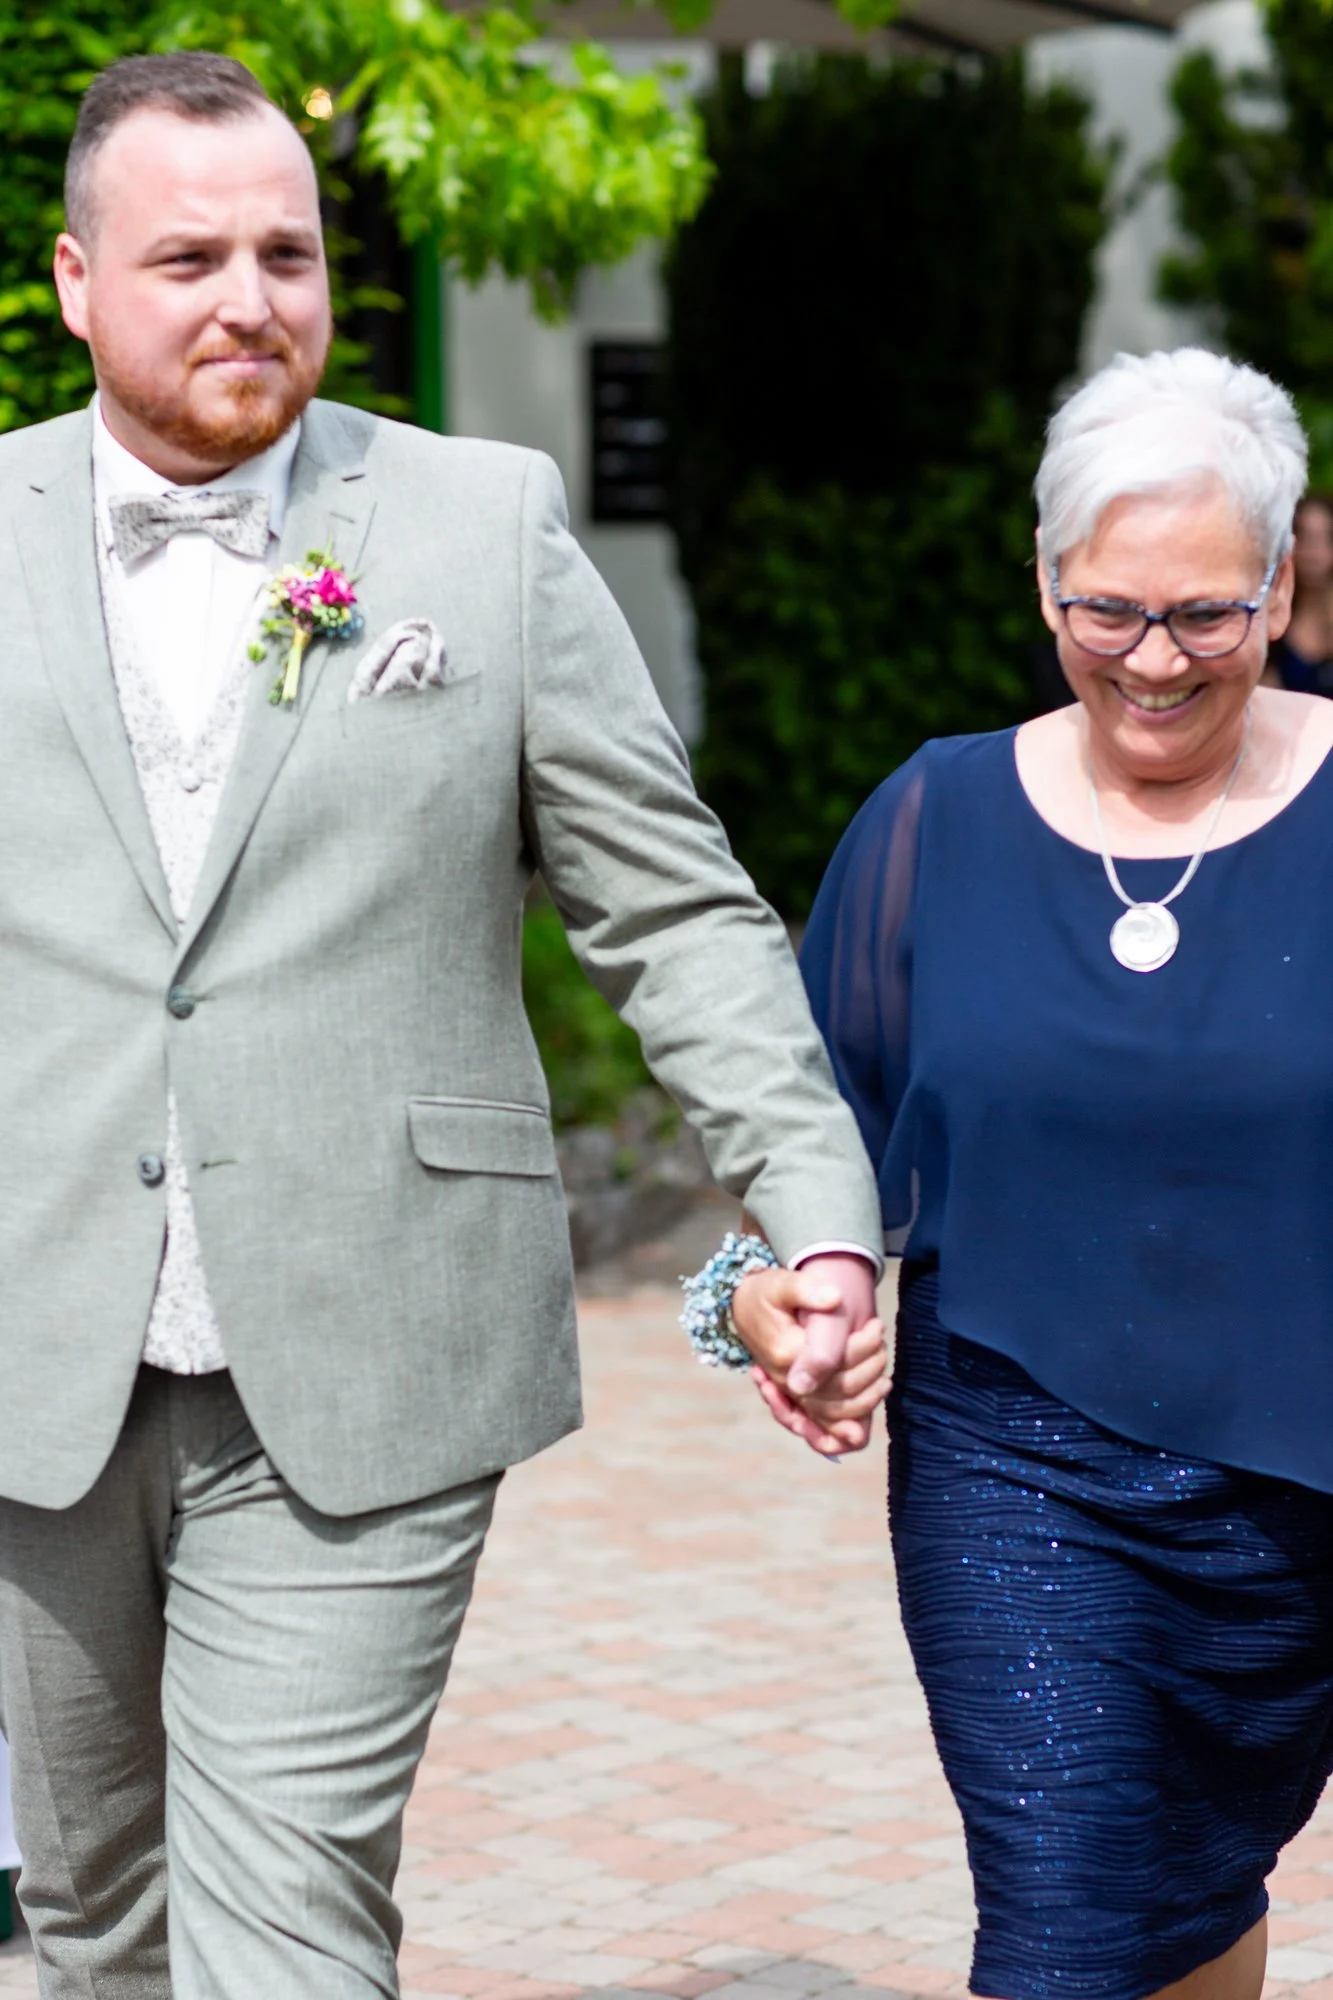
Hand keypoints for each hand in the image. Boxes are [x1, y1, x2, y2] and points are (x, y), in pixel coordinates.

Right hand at [732, 1262, 888, 1455]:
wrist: (747, 1309)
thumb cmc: (769, 1294)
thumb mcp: (784, 1283)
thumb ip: (807, 1291)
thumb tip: (834, 1299)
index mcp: (787, 1353)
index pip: (836, 1360)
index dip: (864, 1345)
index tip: (877, 1325)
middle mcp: (788, 1380)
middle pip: (841, 1389)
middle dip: (871, 1369)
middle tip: (882, 1343)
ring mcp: (792, 1392)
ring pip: (835, 1412)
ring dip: (866, 1398)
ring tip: (883, 1377)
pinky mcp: (797, 1398)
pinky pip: (819, 1425)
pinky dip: (838, 1433)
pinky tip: (860, 1431)